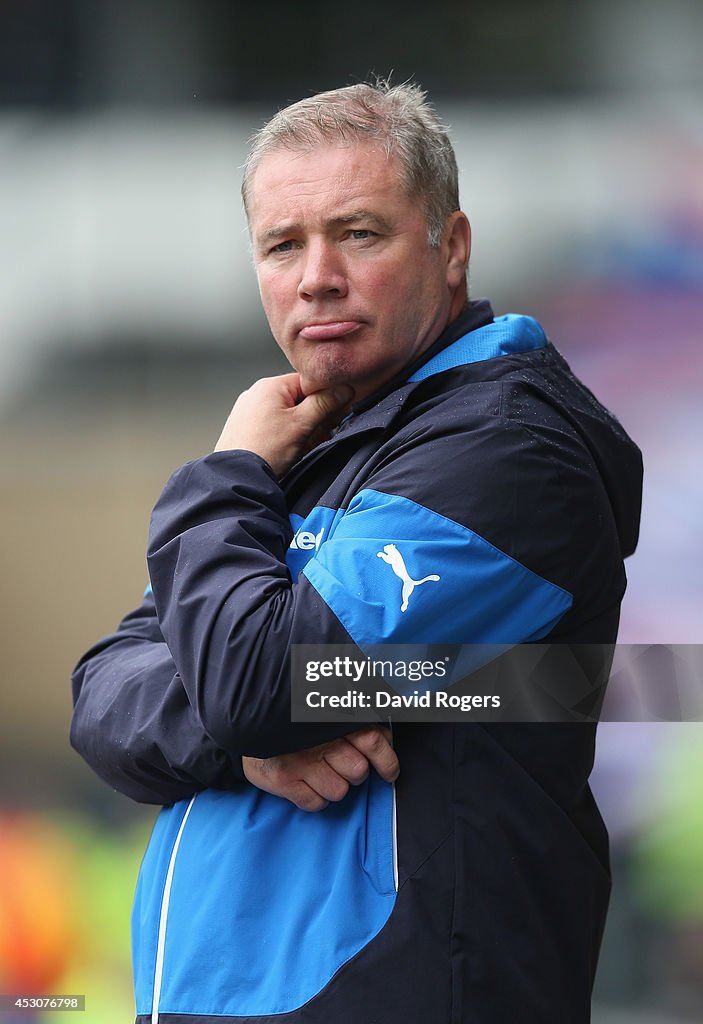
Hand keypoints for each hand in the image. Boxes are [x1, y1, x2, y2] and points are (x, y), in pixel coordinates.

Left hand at [215, 373, 353, 476]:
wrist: (237, 476)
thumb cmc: (265, 450)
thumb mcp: (302, 424)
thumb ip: (325, 403)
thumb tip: (343, 389)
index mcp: (270, 385)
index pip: (309, 382)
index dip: (326, 399)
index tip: (333, 415)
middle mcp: (257, 394)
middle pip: (299, 399)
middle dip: (313, 419)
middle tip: (318, 436)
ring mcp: (249, 411)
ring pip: (287, 414)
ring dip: (301, 430)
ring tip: (301, 447)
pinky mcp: (246, 427)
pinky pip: (273, 426)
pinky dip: (285, 436)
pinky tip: (288, 451)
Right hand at [241, 726, 398, 811]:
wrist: (247, 722)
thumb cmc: (295, 720)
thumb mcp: (327, 711)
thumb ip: (358, 720)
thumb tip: (385, 739)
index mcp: (335, 718)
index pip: (374, 741)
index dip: (387, 761)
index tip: (389, 773)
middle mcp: (320, 739)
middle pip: (358, 772)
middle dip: (353, 772)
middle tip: (339, 764)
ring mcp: (301, 760)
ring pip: (339, 791)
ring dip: (332, 786)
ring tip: (318, 771)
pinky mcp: (283, 779)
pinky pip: (316, 804)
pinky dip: (314, 798)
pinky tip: (306, 782)